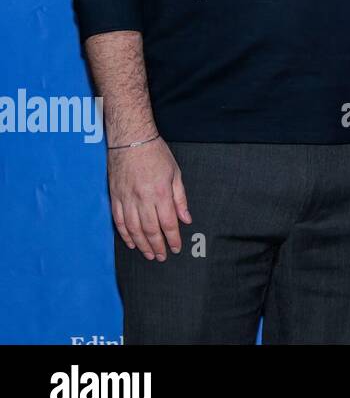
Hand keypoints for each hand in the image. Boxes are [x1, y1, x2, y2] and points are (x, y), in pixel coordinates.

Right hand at [108, 138, 190, 260]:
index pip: (168, 223)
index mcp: (160, 193)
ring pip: (134, 229)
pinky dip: (125, 235)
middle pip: (150, 230)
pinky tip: (131, 243)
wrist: (131, 140)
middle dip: (157, 246)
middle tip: (161, 257)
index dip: (172, 239)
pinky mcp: (115, 197)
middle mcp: (143, 199)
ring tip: (149, 254)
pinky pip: (119, 221)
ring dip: (142, 245)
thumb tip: (186, 219)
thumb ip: (180, 198)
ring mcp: (127, 199)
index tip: (176, 248)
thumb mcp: (175, 173)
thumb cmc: (156, 154)